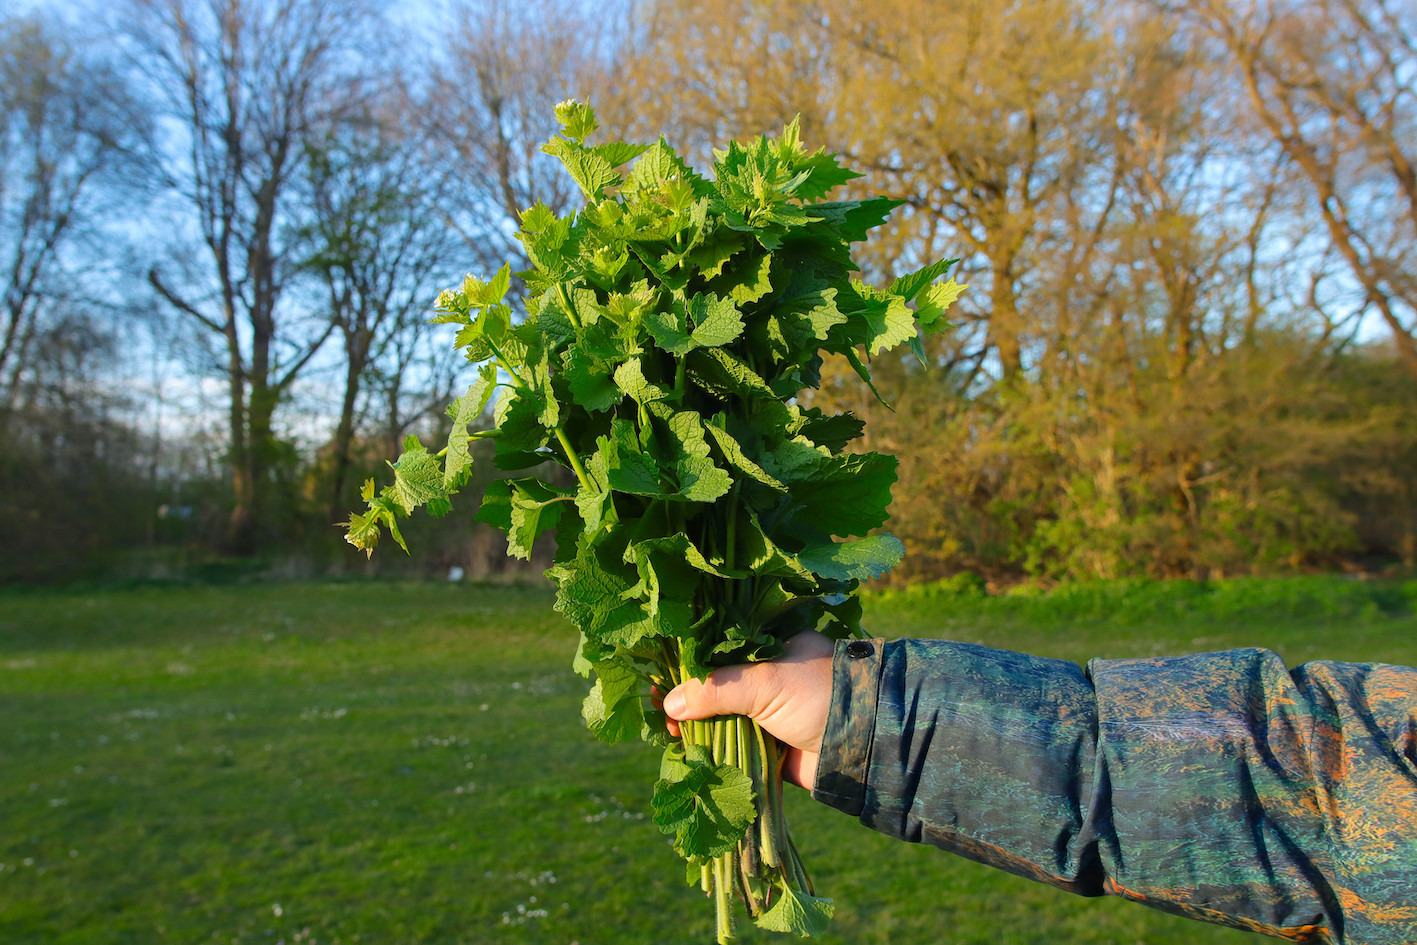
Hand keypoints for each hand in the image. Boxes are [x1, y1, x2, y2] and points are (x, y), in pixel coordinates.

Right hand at [660, 630, 834, 789]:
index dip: (687, 663)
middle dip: (685, 697)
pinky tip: (686, 751)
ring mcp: (767, 712)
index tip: (659, 674)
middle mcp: (766, 677)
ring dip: (693, 726)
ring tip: (667, 731)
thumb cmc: (818, 693)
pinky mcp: (770, 746)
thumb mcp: (765, 681)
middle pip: (715, 686)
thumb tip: (670, 703)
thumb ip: (716, 689)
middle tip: (656, 706)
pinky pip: (732, 747)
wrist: (862, 743)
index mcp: (769, 647)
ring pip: (720, 718)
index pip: (718, 650)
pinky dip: (711, 750)